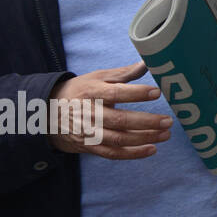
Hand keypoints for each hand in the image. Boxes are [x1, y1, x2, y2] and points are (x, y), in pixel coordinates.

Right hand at [48, 61, 171, 159]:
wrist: (48, 113)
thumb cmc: (80, 91)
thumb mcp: (97, 78)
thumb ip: (123, 73)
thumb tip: (147, 62)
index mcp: (91, 92)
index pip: (115, 93)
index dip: (136, 93)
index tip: (157, 93)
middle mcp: (88, 114)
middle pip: (119, 120)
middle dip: (146, 122)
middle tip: (168, 121)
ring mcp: (88, 132)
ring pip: (118, 139)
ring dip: (144, 139)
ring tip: (165, 134)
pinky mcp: (89, 146)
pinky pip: (112, 153)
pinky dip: (133, 154)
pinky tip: (152, 149)